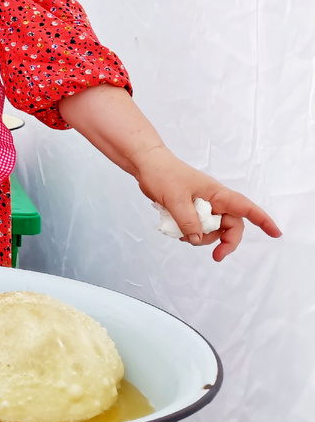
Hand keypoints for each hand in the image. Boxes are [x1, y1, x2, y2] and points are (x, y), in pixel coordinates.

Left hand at [134, 146, 281, 260]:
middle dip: (225, 242)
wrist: (146, 165)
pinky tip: (176, 230)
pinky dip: (190, 233)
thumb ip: (188, 221)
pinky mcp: (190, 210)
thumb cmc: (163, 175)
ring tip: (181, 233)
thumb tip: (198, 239)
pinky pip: (197, 228)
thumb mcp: (176, 200)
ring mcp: (202, 206)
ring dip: (201, 237)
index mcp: (218, 194)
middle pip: (230, 226)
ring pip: (212, 230)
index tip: (276, 233)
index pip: (246, 208)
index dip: (263, 221)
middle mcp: (214, 201)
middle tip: (216, 256)